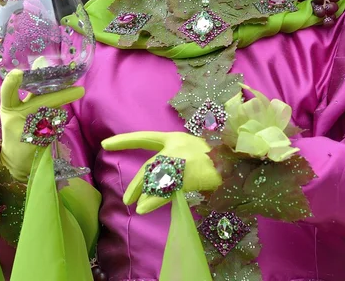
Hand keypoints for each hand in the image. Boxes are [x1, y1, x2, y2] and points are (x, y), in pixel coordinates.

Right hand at [0, 69, 83, 181]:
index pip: (7, 93)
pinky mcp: (37, 142)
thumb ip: (30, 88)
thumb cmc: (19, 127)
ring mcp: (26, 132)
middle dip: (62, 95)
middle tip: (79, 90)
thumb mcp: (18, 107)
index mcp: (8, 107)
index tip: (18, 73)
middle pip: (41, 103)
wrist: (16, 161)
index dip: (11, 83)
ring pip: (53, 113)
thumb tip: (41, 60)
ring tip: (76, 92)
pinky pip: (54, 124)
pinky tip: (58, 116)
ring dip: (64, 102)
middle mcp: (15, 118)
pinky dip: (58, 118)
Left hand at [102, 131, 220, 213]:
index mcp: (175, 138)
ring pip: (156, 178)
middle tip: (127, 198)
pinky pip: (165, 188)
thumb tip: (153, 185)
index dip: (125, 141)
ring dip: (145, 193)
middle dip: (137, 183)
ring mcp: (182, 157)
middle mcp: (176, 144)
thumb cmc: (217, 162)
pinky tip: (144, 208)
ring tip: (137, 206)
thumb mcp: (190, 157)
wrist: (238, 162)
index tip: (105, 144)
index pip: (145, 137)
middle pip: (150, 165)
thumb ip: (171, 166)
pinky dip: (153, 200)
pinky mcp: (188, 171)